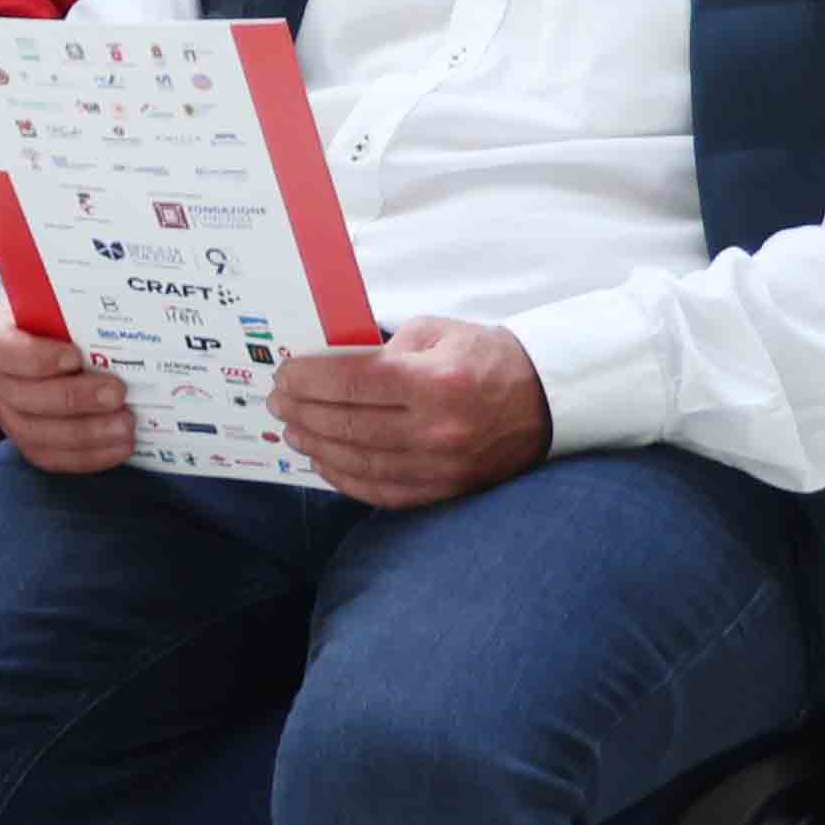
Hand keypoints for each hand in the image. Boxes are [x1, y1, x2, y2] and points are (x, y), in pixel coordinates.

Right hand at [0, 309, 138, 472]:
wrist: (57, 340)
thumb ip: (77, 306)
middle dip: (73, 399)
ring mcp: (8, 412)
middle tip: (117, 393)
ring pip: (35, 433)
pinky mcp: (29, 439)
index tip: (75, 357)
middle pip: (21, 397)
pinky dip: (88, 456)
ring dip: (85, 433)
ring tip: (126, 425)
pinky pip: (52, 457)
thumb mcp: (62, 301)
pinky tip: (120, 447)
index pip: (0, 349)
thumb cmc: (62, 317)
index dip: (36, 357)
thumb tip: (121, 306)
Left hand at [271, 322, 549, 510]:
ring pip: (358, 462)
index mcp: (435, 381)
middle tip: (278, 402)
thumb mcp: (436, 332)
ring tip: (293, 430)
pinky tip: (324, 461)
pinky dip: (345, 478)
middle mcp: (437, 429)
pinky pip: (381, 492)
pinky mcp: (445, 491)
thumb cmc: (486, 358)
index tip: (284, 374)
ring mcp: (441, 467)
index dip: (308, 379)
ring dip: (316, 446)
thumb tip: (326, 366)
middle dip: (302, 412)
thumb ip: (382, 349)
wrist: (545, 400)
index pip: (352, 381)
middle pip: (347, 425)